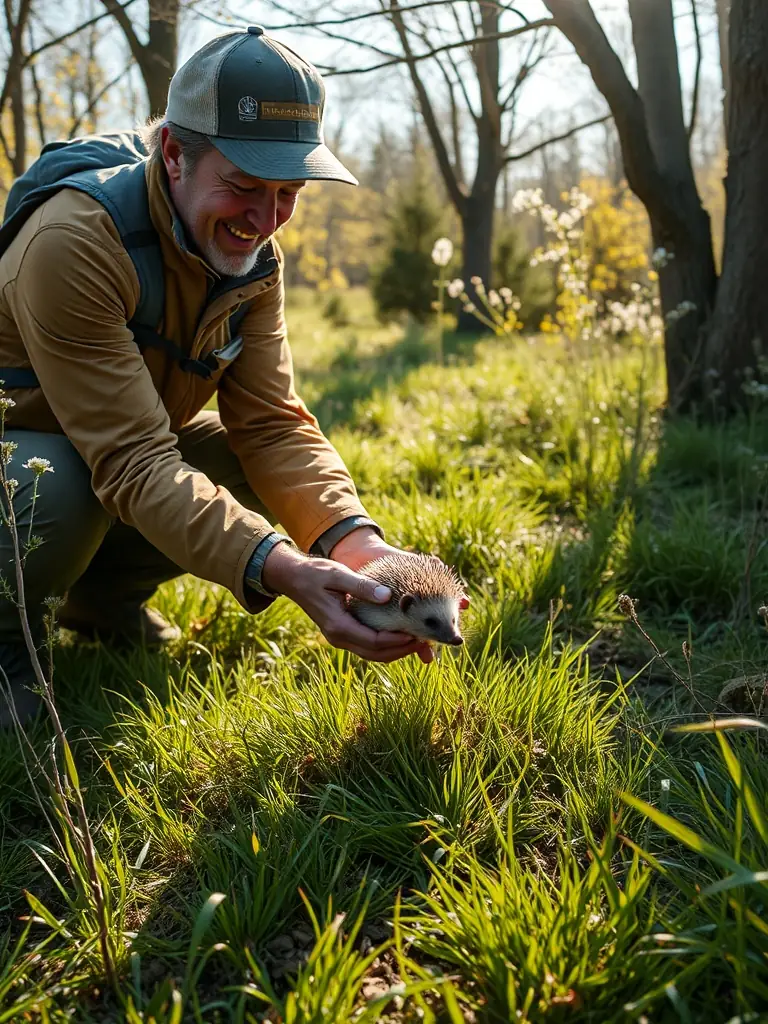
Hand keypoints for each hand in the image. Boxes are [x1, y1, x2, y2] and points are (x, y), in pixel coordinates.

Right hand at [328, 528, 470, 655]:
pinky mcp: (343, 633)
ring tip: (419, 640)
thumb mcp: (338, 574)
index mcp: (338, 625)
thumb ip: (363, 586)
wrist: (293, 578)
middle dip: (402, 650)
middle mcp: (338, 637)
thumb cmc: (315, 573)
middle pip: (376, 654)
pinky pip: (368, 646)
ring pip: (373, 653)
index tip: (418, 633)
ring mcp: (340, 637)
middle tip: (426, 641)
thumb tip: (388, 596)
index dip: (398, 641)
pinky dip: (386, 645)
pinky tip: (401, 634)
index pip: (375, 641)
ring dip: (396, 650)